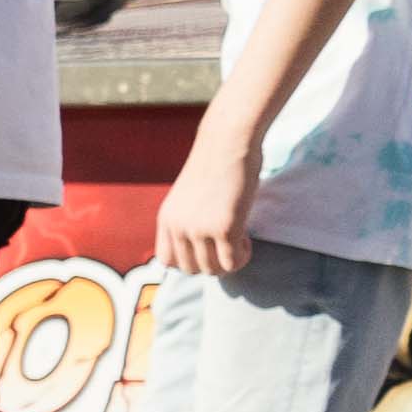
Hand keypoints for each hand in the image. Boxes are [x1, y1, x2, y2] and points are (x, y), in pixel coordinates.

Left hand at [154, 124, 260, 278]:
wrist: (227, 141)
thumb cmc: (214, 164)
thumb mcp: (188, 196)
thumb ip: (187, 219)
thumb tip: (200, 249)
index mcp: (166, 219)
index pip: (167, 261)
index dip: (188, 260)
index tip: (206, 248)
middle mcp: (178, 227)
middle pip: (191, 269)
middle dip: (212, 263)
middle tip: (227, 244)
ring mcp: (200, 229)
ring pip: (212, 270)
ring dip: (228, 262)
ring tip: (238, 239)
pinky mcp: (225, 228)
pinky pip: (232, 262)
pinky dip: (241, 257)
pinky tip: (246, 238)